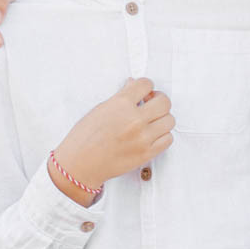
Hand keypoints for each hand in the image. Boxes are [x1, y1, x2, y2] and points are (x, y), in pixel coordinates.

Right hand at [54, 78, 175, 200]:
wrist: (80, 164)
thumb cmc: (84, 138)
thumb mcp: (100, 109)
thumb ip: (121, 96)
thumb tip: (133, 84)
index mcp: (121, 104)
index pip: (146, 84)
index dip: (146, 86)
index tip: (144, 91)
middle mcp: (134, 119)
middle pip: (164, 102)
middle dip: (159, 100)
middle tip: (152, 104)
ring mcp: (142, 137)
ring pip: (169, 120)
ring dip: (162, 118)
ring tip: (152, 121)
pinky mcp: (146, 153)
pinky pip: (168, 139)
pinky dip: (163, 135)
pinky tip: (152, 134)